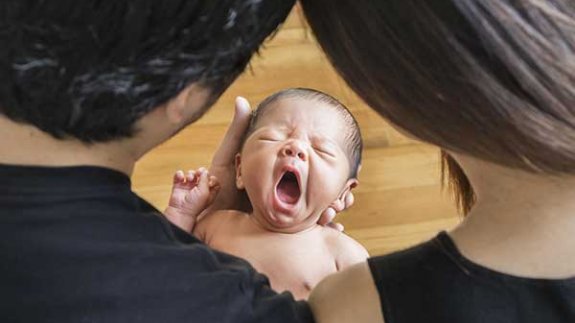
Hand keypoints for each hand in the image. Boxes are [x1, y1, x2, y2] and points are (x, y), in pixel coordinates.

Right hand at [165, 168, 219, 231]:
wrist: (181, 211)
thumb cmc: (195, 205)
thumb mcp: (204, 192)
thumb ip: (205, 180)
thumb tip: (204, 171)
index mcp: (208, 192)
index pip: (213, 181)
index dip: (213, 179)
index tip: (210, 181)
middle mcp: (199, 189)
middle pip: (203, 175)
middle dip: (201, 172)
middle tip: (199, 173)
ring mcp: (188, 187)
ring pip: (191, 174)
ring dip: (191, 174)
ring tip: (189, 179)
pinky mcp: (178, 185)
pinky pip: (179, 175)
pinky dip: (180, 174)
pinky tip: (181, 179)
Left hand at [208, 96, 350, 230]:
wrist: (199, 223)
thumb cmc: (209, 188)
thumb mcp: (226, 158)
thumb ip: (237, 132)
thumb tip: (242, 100)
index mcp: (275, 180)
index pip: (307, 176)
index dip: (328, 176)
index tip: (346, 177)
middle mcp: (280, 199)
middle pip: (315, 197)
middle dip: (335, 199)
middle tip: (344, 201)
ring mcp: (279, 218)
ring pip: (313, 216)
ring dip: (329, 215)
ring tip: (337, 215)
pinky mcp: (275, 235)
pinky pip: (301, 234)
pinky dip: (320, 233)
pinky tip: (334, 232)